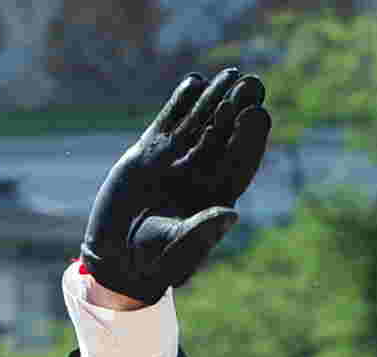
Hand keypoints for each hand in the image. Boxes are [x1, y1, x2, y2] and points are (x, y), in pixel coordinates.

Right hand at [80, 69, 267, 305]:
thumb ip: (203, 232)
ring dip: (216, 98)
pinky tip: (195, 81)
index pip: (240, 162)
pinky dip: (181, 102)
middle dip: (240, 109)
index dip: (250, 138)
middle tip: (253, 83)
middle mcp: (201, 174)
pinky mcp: (149, 152)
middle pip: (226, 136)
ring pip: (200, 122)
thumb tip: (231, 213)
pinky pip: (170, 121)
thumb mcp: (178, 250)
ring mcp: (175, 160)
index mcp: (216, 196)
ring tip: (231, 74)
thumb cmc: (153, 261)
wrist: (117, 255)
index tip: (258, 113)